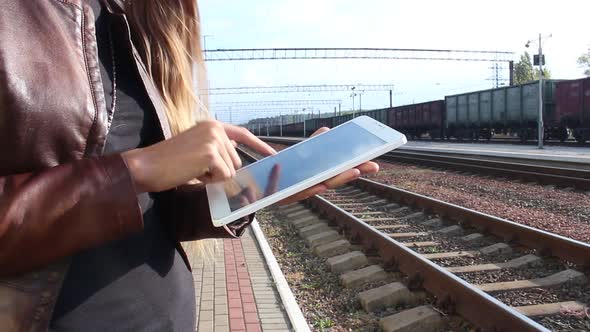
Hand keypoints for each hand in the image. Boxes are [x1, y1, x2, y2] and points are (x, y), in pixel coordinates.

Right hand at [122, 120, 275, 192]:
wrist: (147, 166)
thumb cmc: (169, 162)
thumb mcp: (196, 149)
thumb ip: (217, 149)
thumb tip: (237, 158)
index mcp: (212, 125)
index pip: (242, 134)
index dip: (259, 145)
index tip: (273, 155)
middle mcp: (215, 128)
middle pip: (236, 161)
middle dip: (220, 171)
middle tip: (196, 168)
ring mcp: (214, 140)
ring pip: (231, 170)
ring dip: (213, 177)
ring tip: (192, 169)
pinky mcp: (211, 153)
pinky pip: (223, 176)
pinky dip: (209, 181)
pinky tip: (193, 173)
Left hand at [278, 127, 378, 204]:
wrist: (250, 188)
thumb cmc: (276, 172)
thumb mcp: (297, 156)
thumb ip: (312, 145)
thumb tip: (326, 130)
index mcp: (314, 177)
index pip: (338, 172)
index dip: (356, 167)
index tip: (373, 161)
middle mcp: (310, 187)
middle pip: (335, 179)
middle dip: (355, 173)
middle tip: (373, 166)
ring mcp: (299, 193)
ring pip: (321, 187)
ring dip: (338, 180)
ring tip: (355, 171)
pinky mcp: (284, 198)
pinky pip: (299, 194)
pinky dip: (311, 189)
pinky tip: (322, 184)